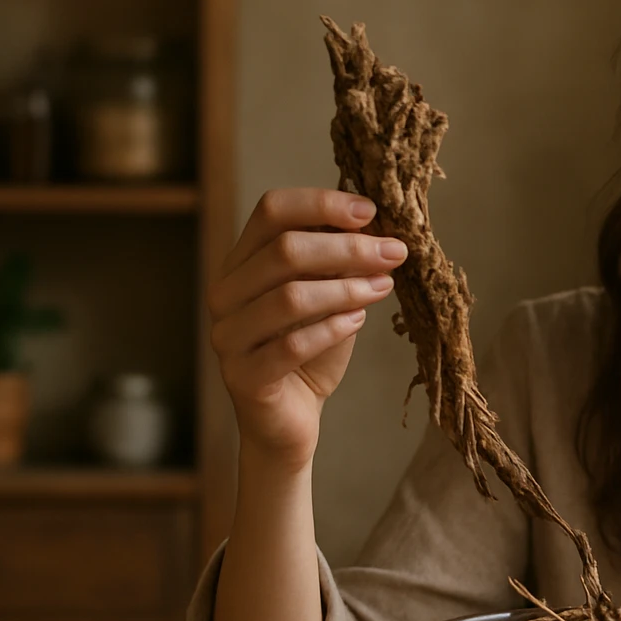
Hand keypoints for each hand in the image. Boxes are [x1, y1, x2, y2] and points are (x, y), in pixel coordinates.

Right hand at [208, 187, 407, 466]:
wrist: (292, 417)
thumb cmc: (312, 348)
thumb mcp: (330, 294)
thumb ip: (339, 261)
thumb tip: (375, 222)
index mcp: (241, 262)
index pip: (271, 211)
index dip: (321, 203)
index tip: (371, 210)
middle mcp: (225, 293)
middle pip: (283, 250)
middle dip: (348, 248)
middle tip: (394, 252)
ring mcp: (228, 336)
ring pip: (289, 296)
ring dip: (346, 288)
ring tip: (384, 286)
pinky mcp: (244, 377)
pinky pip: (291, 346)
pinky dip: (332, 329)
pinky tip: (359, 321)